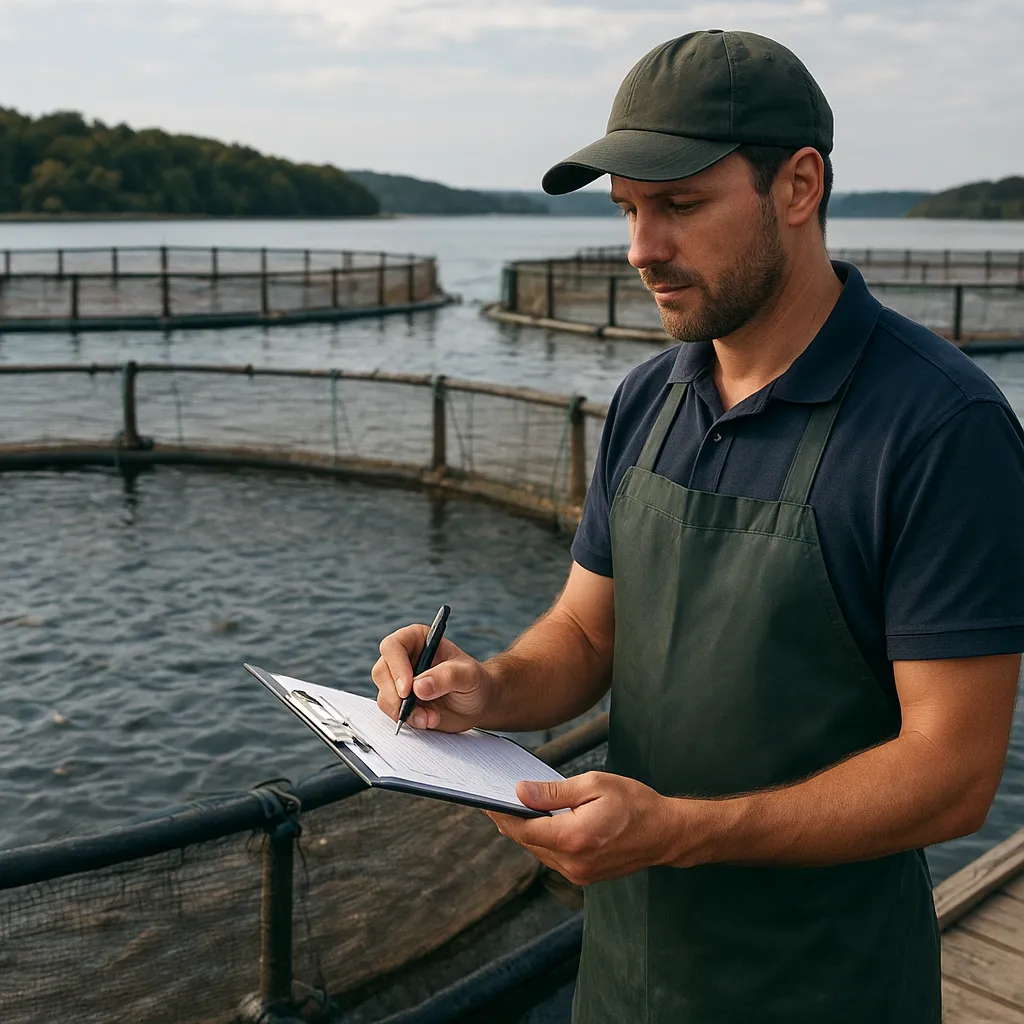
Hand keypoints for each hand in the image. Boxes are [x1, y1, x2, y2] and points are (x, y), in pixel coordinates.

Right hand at [372, 624, 491, 731]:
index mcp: (418, 639)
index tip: (408, 689)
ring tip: (431, 717)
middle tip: (416, 709)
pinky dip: (408, 719)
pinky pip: (391, 711)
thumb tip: (419, 687)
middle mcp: (404, 658)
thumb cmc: (475, 681)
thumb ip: (447, 677)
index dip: (396, 667)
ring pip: (384, 695)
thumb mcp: (468, 675)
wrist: (478, 703)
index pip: (393, 646)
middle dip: (396, 695)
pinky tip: (429, 720)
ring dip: (405, 711)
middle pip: (382, 672)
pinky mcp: (400, 701)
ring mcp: (399, 680)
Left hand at [485, 771, 684, 885]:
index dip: (502, 814)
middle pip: (528, 842)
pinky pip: (553, 857)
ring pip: (539, 851)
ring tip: (514, 809)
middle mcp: (573, 862)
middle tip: (495, 800)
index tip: (486, 801)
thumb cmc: (634, 803)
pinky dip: (544, 840)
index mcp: (573, 838)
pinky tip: (540, 823)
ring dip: (526, 832)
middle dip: (510, 821)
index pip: (523, 829)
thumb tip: (520, 792)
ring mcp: (579, 873)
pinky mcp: (585, 876)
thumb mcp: (593, 785)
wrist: (666, 833)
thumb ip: (553, 792)